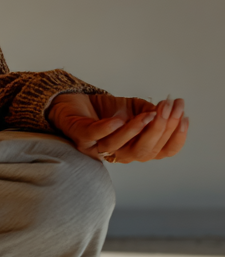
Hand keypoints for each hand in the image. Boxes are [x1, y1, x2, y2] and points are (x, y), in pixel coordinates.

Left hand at [46, 93, 187, 163]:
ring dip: (137, 130)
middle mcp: (119, 154)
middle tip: (169, 110)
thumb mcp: (132, 108)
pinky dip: (107, 129)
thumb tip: (168, 110)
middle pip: (144, 151)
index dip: (175, 138)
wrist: (72, 102)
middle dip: (160, 130)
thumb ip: (150, 111)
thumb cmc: (104, 111)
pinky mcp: (81, 137)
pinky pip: (95, 136)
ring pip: (121, 147)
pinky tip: (119, 119)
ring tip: (148, 114)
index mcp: (135, 149)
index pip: (161, 151)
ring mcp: (98, 148)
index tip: (185, 119)